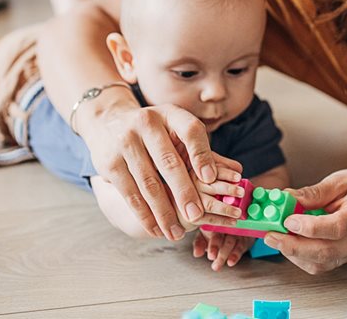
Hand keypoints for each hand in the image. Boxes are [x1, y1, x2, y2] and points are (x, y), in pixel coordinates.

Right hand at [82, 99, 244, 241]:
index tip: (210, 178)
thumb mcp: (176, 128)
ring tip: (176, 232)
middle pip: (169, 162)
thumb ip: (201, 149)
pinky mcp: (110, 162)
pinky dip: (143, 214)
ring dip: (163, 212)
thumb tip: (238, 171)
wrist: (108, 123)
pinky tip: (155, 228)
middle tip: (196, 216)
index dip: (202, 154)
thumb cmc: (155, 132)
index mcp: (170, 114)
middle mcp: (146, 123)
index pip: (191, 131)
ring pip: (148, 183)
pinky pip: (130, 193)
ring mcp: (126, 142)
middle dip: (184, 193)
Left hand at [193, 230, 255, 270]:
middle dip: (218, 250)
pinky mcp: (244, 238)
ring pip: (231, 242)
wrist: (235, 227)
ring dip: (225, 255)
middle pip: (222, 238)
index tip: (211, 256)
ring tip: (218, 265)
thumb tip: (196, 253)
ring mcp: (236, 231)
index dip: (213, 245)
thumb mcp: (204, 236)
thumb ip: (199, 244)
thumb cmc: (215, 232)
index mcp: (213, 223)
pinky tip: (231, 262)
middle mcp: (225, 226)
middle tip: (213, 261)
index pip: (213, 233)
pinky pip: (240, 246)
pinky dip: (235, 255)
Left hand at [262, 167, 346, 273]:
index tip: (289, 219)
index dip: (311, 227)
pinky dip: (302, 258)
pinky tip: (290, 244)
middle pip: (327, 251)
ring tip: (276, 238)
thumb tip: (287, 198)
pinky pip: (323, 264)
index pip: (338, 227)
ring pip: (323, 262)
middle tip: (271, 234)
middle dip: (294, 246)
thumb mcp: (342, 179)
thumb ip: (315, 192)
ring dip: (295, 254)